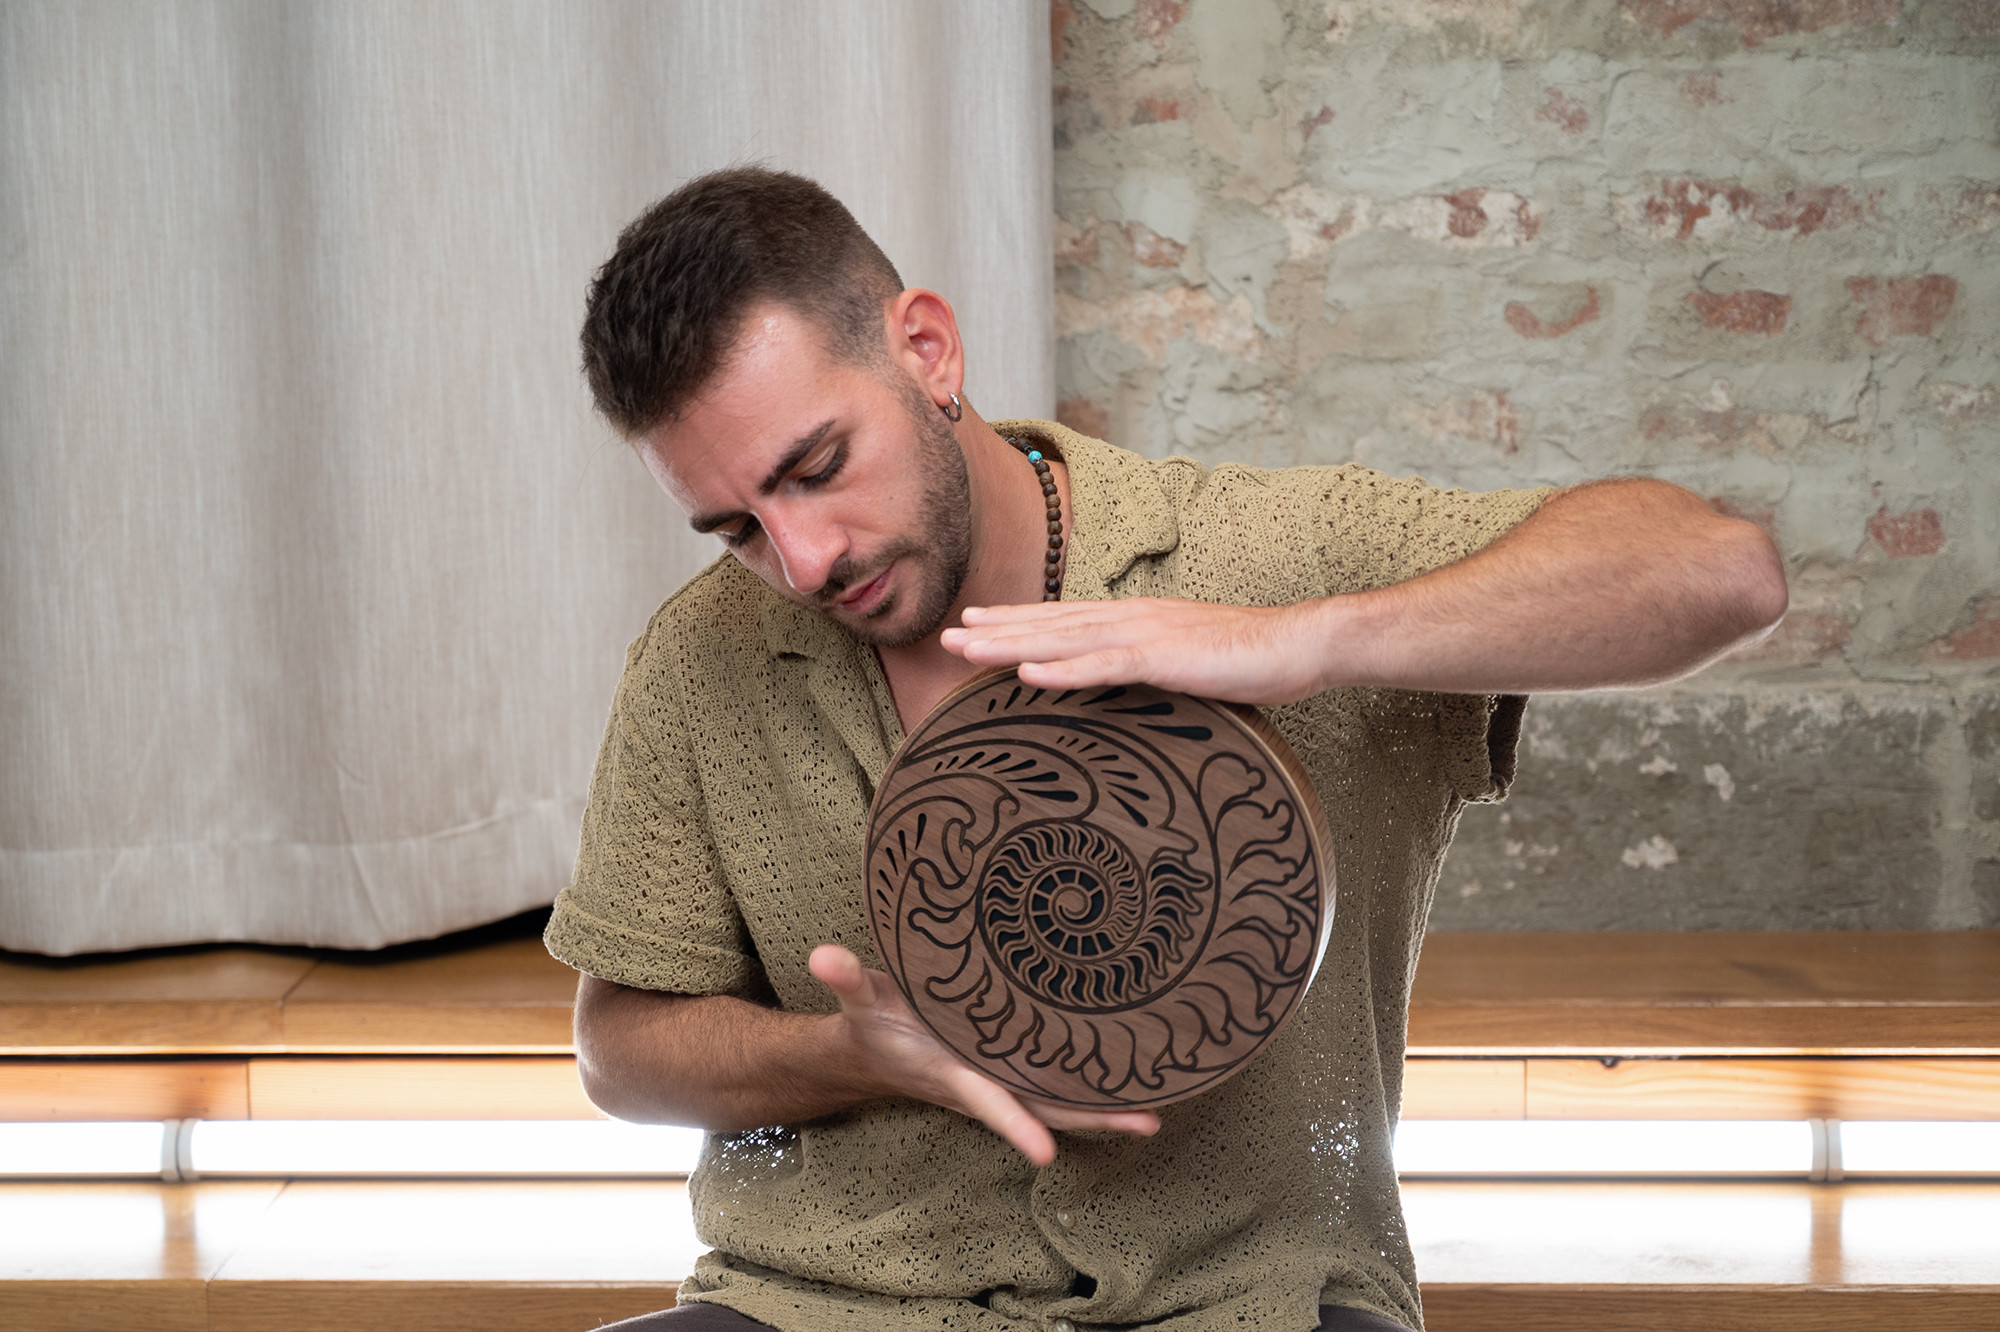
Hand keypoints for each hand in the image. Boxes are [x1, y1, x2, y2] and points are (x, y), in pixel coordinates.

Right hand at [808, 944, 1159, 1165]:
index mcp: (950, 1071)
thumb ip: (847, 978)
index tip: (1043, 1154)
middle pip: (1044, 1111)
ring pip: (1058, 1104)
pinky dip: (1090, 1095)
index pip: (986, 1100)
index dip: (1013, 1125)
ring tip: (1156, 1114)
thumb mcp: (860, 998)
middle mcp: (983, 1084)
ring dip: (1103, 1112)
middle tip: (1147, 1122)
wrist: (871, 1053)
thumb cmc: (872, 1021)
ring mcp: (1000, 1082)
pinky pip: (1055, 1089)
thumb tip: (823, 955)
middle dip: (1092, 1120)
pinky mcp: (1009, 1074)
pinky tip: (1129, 1085)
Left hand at [939, 597, 1329, 704]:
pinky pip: (1104, 665)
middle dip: (996, 631)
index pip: (1065, 618)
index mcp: (1137, 619)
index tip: (975, 624)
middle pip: (1051, 624)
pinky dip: (1063, 669)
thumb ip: (1155, 666)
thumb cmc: (1251, 657)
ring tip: (966, 650)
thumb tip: (1129, 680)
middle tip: (946, 635)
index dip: (1017, 621)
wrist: (1299, 644)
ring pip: (1064, 640)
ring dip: (1011, 645)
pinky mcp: (1164, 657)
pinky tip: (1026, 675)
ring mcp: (1146, 635)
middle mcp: (1132, 618)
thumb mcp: (1191, 661)